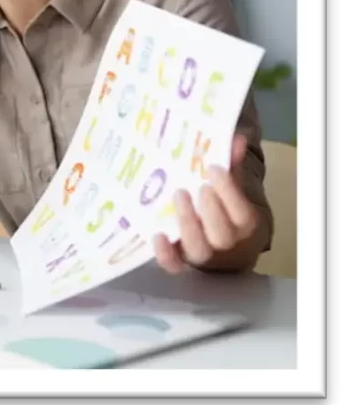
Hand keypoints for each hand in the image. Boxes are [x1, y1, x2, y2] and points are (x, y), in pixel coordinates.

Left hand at [154, 134, 260, 272]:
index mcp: (247, 226)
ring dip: (187, 223)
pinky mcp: (182, 262)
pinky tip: (157, 235)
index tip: (213, 169)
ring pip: (199, 249)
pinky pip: (174, 265)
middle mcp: (228, 245)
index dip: (228, 190)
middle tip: (196, 186)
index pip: (242, 212)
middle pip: (222, 233)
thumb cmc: (230, 212)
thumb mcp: (236, 191)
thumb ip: (234, 167)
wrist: (229, 249)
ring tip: (178, 194)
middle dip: (209, 207)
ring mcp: (204, 256)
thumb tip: (237, 139)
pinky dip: (165, 254)